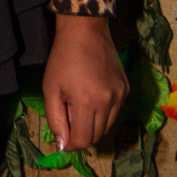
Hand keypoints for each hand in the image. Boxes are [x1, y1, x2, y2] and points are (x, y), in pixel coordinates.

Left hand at [42, 15, 127, 153]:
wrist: (85, 31)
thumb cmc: (63, 59)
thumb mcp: (51, 89)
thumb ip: (56, 120)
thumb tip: (64, 145)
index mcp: (87, 103)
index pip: (83, 140)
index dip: (71, 144)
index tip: (63, 137)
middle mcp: (108, 102)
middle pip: (96, 136)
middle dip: (81, 134)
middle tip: (69, 116)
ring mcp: (121, 95)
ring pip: (107, 126)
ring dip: (92, 124)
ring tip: (79, 105)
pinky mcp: (126, 89)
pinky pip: (115, 112)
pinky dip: (103, 113)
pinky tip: (92, 97)